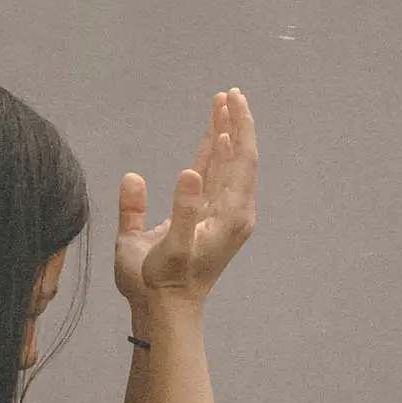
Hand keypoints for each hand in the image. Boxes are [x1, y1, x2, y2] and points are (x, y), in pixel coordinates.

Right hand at [114, 88, 256, 311]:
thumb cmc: (160, 282)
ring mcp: (221, 215)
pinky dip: (213, 152)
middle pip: (239, 157)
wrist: (163, 311)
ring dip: (225, 133)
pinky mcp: (206, 218)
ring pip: (227, 164)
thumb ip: (180, 210)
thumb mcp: (168, 248)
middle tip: (230, 91)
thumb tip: (189, 172)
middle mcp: (232, 213)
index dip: (238, 127)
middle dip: (235, 122)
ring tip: (222, 102)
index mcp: (229, 216)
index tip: (232, 98)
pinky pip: (214, 177)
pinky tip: (212, 135)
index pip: (240, 160)